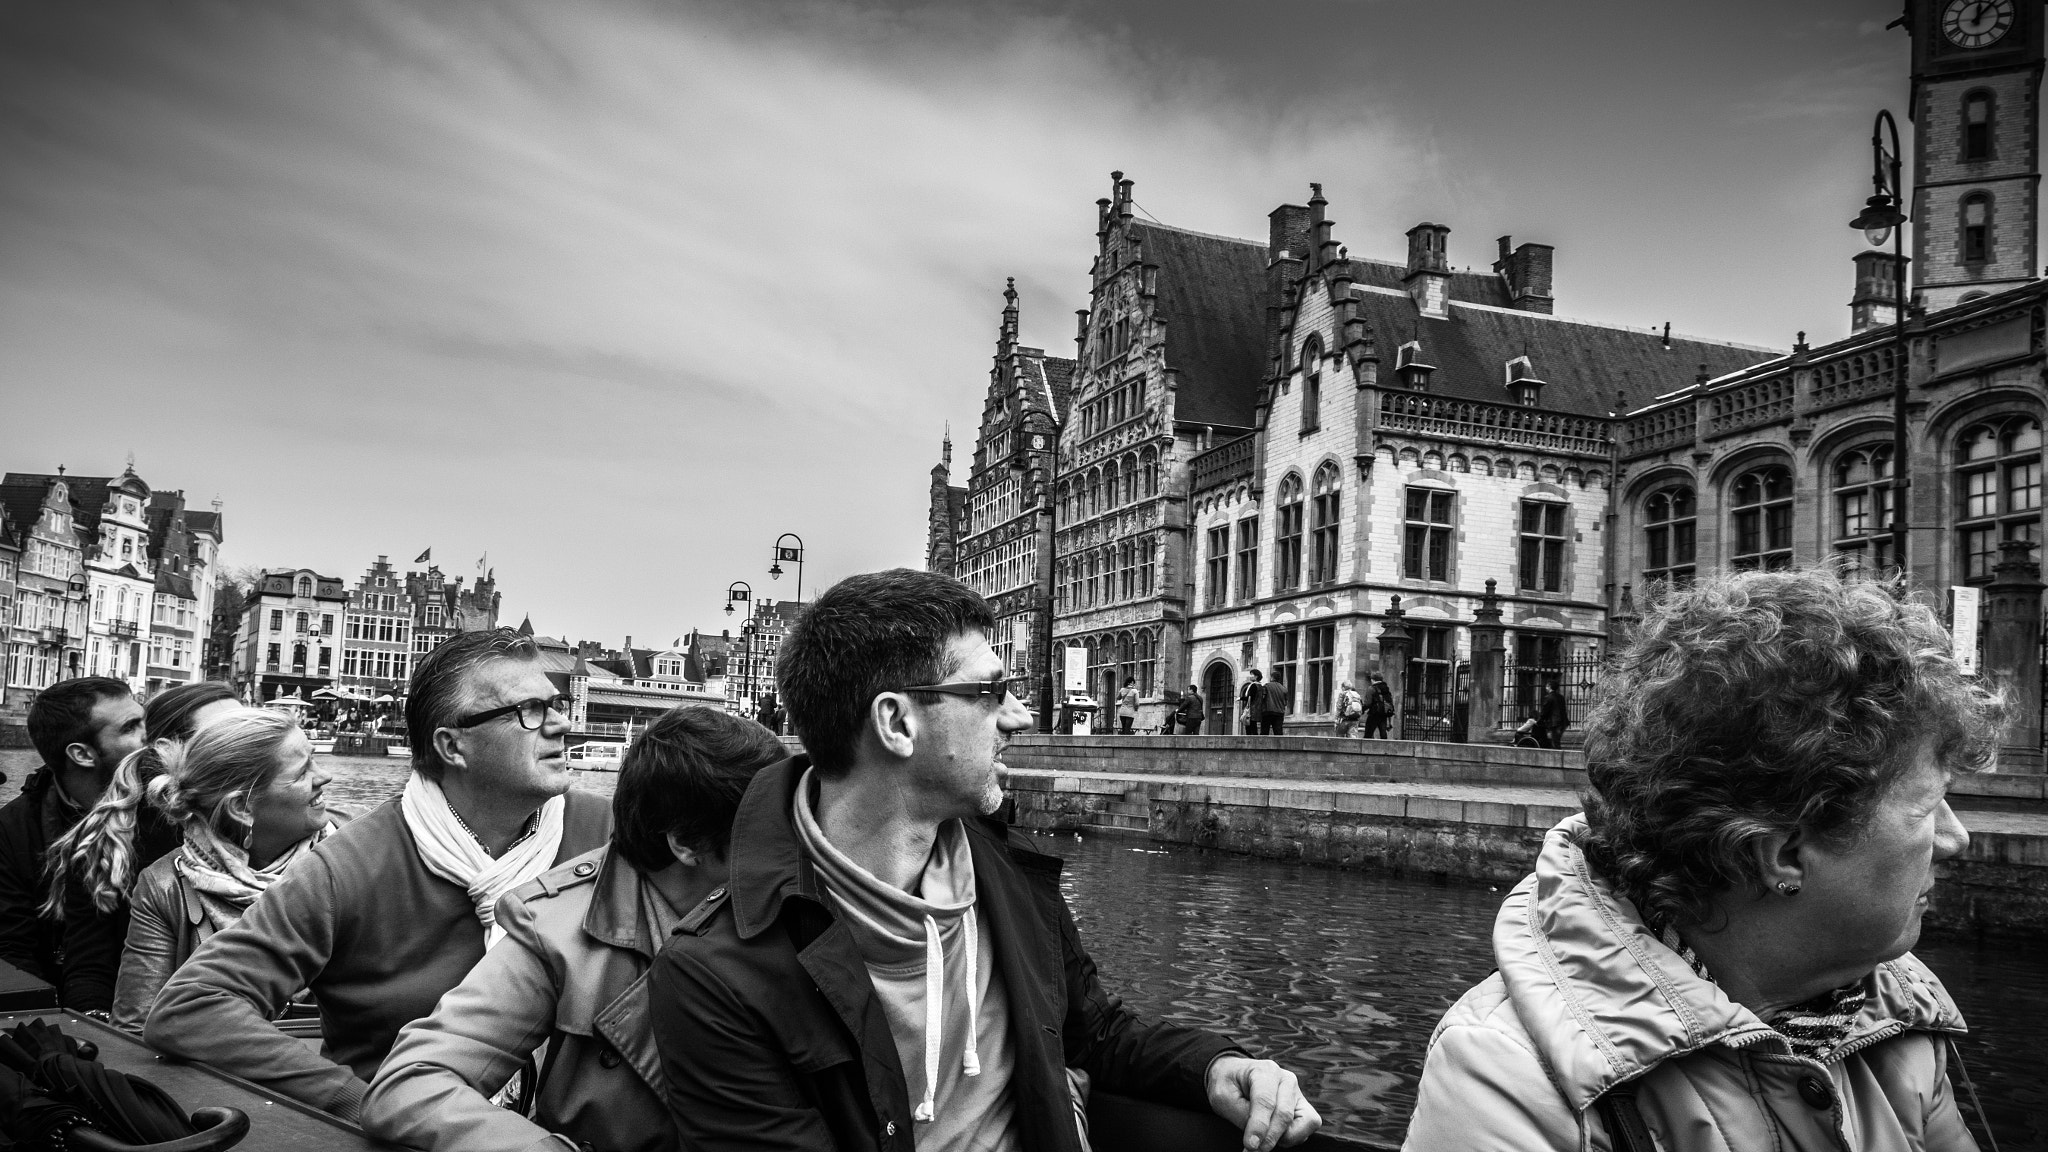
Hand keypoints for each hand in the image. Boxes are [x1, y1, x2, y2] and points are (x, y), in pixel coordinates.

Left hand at [1204, 1054, 1321, 1151]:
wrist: (1234, 1077)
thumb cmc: (1228, 1085)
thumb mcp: (1223, 1097)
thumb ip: (1242, 1115)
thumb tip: (1258, 1138)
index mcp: (1264, 1071)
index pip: (1265, 1101)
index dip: (1259, 1126)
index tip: (1250, 1145)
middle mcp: (1286, 1079)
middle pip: (1284, 1114)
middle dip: (1269, 1137)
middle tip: (1252, 1149)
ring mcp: (1296, 1093)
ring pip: (1303, 1121)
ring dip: (1285, 1137)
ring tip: (1264, 1139)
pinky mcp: (1302, 1106)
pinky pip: (1309, 1125)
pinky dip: (1295, 1136)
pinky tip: (1275, 1135)